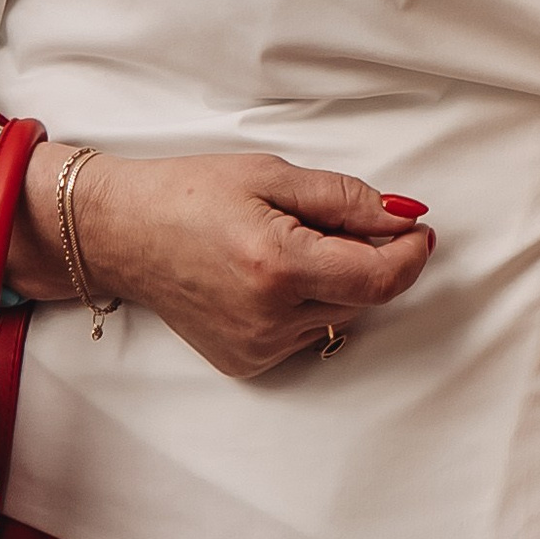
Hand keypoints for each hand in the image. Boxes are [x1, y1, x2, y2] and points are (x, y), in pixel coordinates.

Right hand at [72, 152, 434, 380]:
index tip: (417, 229)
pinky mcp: (247, 363)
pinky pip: (307, 333)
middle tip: (330, 220)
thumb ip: (346, 199)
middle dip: (368, 257)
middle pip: (364, 298)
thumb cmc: (190, 195)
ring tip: (287, 244)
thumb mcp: (272, 175)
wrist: (122, 235)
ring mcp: (257, 348)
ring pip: (340, 317)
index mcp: (278, 267)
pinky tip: (267, 276)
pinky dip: (307, 304)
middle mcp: (269, 319)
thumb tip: (404, 218)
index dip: (410, 254)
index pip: (379, 279)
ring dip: (336, 282)